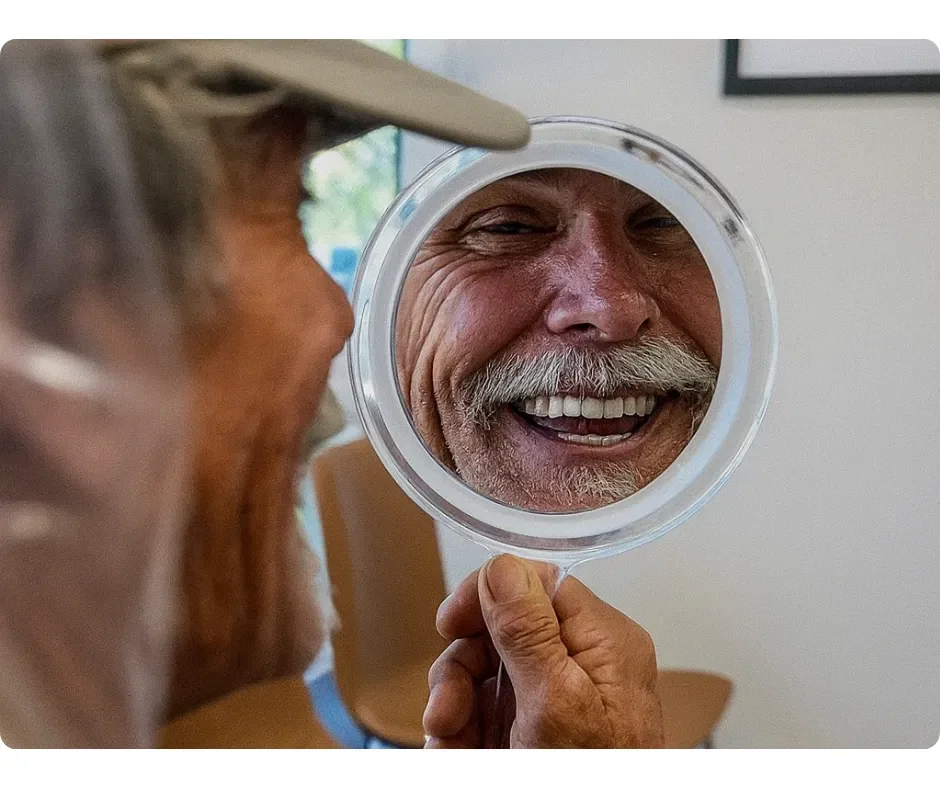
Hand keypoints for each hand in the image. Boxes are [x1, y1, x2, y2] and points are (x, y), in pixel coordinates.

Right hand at [424, 554, 663, 747]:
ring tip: (448, 736)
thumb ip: (529, 631)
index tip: (452, 621)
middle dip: (463, 665)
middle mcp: (581, 661)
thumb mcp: (555, 703)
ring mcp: (554, 696)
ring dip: (453, 702)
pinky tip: (457, 750)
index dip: (489, 595)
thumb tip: (504, 565)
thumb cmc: (590, 778)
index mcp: (603, 641)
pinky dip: (460, 728)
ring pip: (484, 669)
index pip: (539, 582)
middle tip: (447, 703)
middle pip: (502, 628)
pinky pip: (483, 708)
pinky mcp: (532, 727)